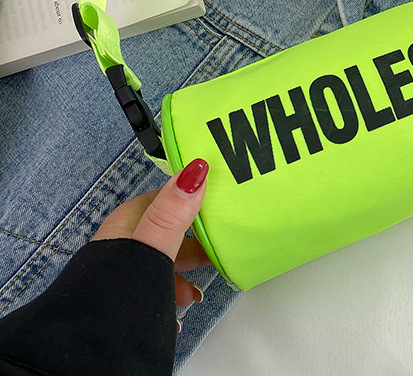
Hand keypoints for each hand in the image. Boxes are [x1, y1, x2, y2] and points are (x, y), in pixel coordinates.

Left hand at [91, 159, 211, 308]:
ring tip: (195, 294)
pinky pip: (151, 289)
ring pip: (159, 263)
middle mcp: (121, 243)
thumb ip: (172, 213)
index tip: (219, 201)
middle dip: (193, 242)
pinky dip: (167, 296)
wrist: (87, 348)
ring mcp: (118, 272)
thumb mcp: (151, 248)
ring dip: (182, 274)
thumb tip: (195, 170)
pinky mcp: (119, 297)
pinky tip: (176, 315)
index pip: (165, 197)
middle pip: (165, 232)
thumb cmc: (118, 291)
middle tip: (217, 250)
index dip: (192, 196)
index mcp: (127, 223)